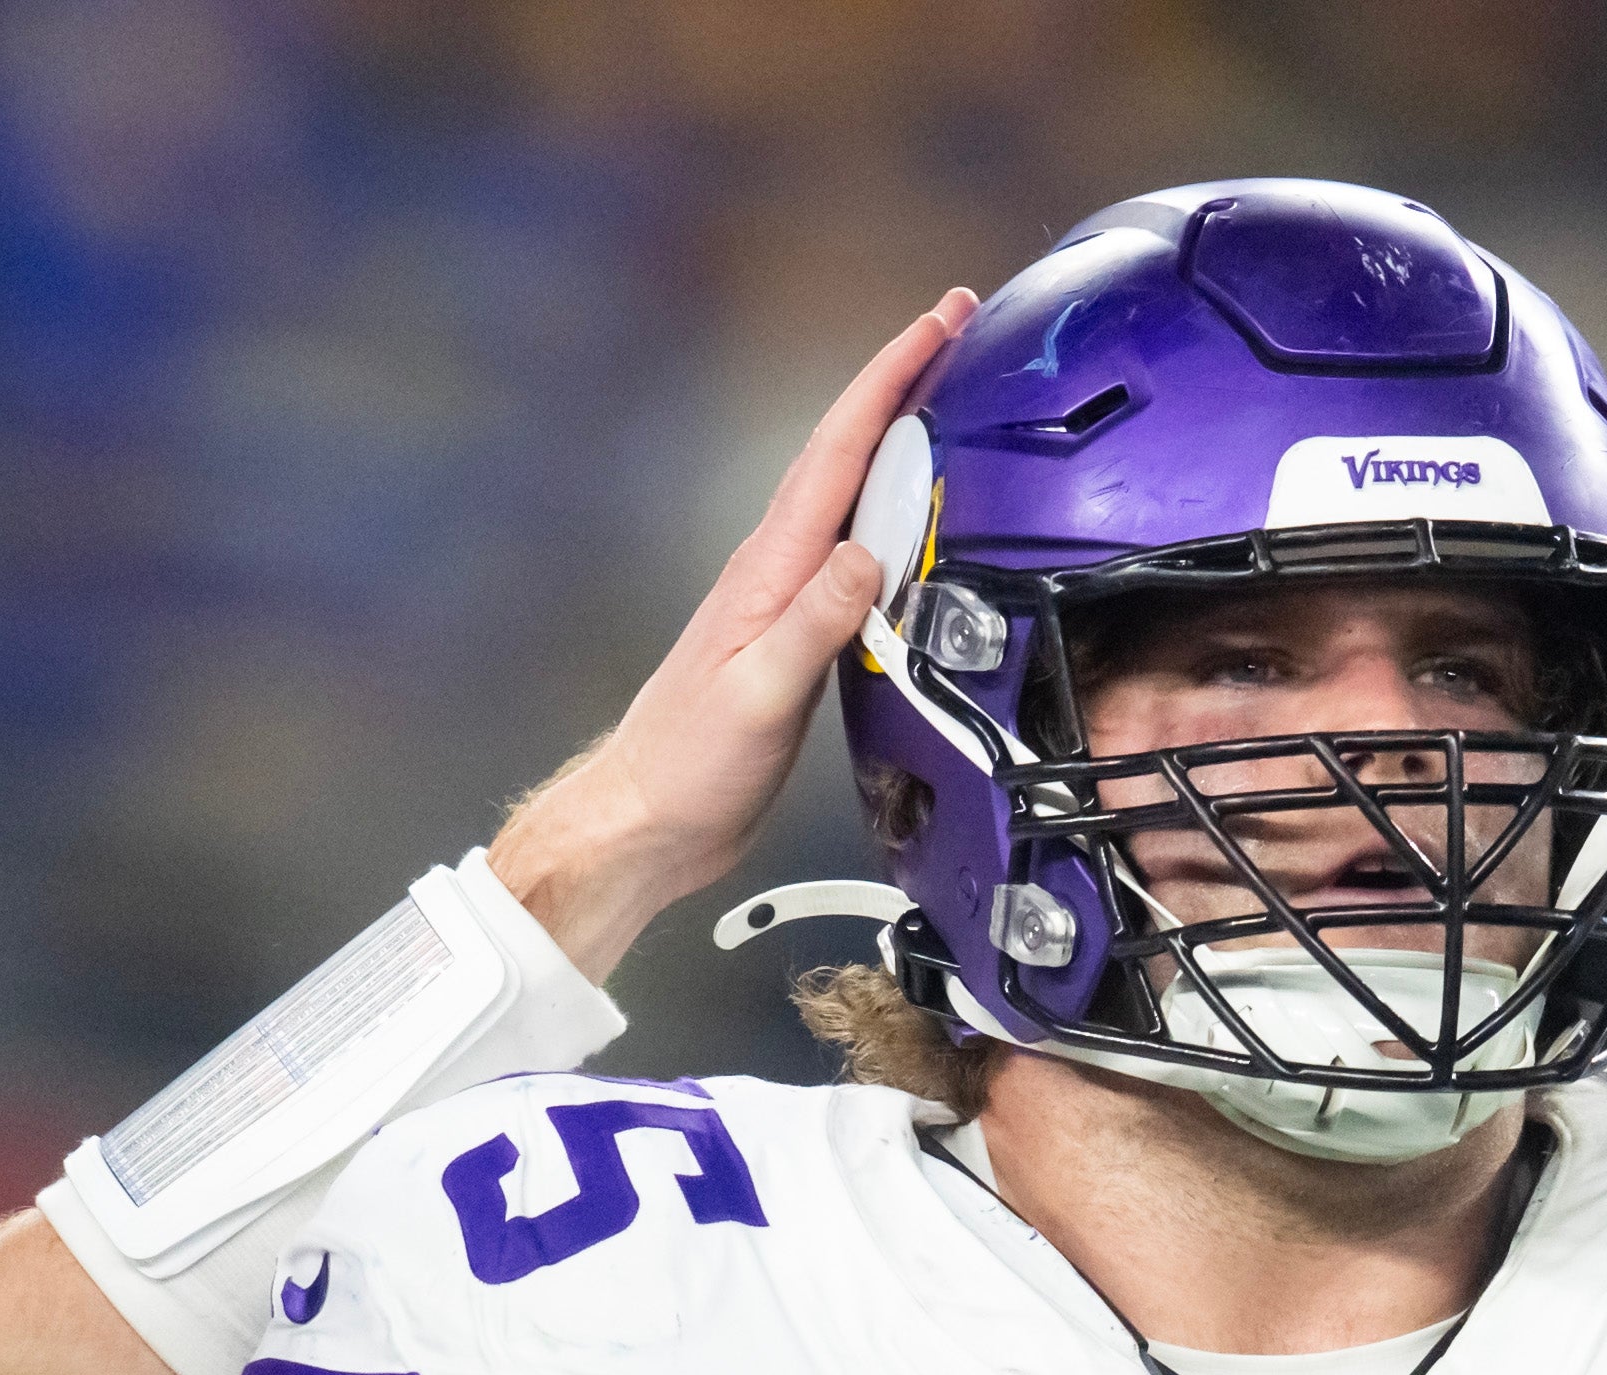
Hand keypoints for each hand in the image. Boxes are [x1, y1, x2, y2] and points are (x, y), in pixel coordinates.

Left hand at [486, 287, 978, 979]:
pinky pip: (853, 551)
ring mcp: (784, 599)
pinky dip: (891, 514)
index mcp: (769, 569)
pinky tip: (914, 518)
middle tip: (959, 330)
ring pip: (851, 495)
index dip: (891, 377)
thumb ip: (814, 625)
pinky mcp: (795, 636)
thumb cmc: (688, 767)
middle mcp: (776, 569)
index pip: (839, 450)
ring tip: (950, 400)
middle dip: (903, 383)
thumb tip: (867, 553)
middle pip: (847, 452)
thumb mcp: (758, 697)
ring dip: (898, 440)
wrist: (647, 821)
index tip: (939, 321)